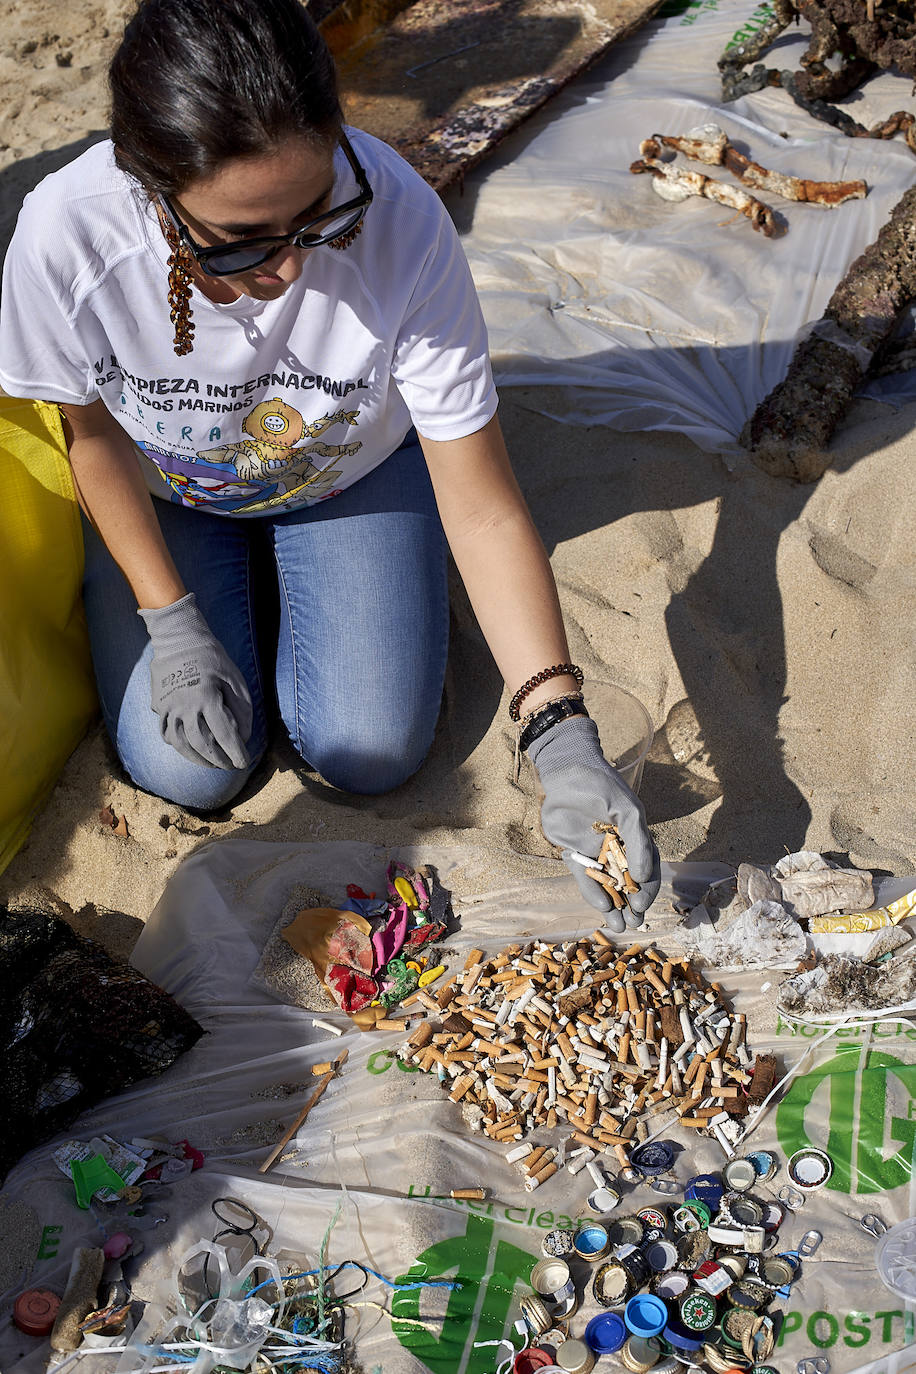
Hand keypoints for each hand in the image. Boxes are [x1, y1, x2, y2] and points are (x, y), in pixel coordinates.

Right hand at [138, 593, 252, 769]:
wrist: (179, 639)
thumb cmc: (213, 658)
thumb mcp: (235, 679)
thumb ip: (241, 710)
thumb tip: (243, 737)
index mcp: (207, 697)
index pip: (224, 735)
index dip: (235, 752)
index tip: (243, 763)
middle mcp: (185, 706)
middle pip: (202, 745)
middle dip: (218, 760)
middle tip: (229, 766)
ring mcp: (168, 707)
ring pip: (181, 744)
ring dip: (197, 759)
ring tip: (211, 764)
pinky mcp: (158, 706)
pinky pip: (166, 733)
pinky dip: (179, 746)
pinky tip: (190, 750)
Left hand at [527, 715, 659, 930]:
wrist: (568, 771)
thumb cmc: (603, 787)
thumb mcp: (629, 812)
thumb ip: (639, 844)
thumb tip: (644, 877)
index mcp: (635, 839)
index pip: (647, 870)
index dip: (647, 889)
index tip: (641, 904)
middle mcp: (616, 848)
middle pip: (627, 883)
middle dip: (631, 905)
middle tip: (633, 922)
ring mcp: (594, 852)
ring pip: (606, 884)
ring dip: (613, 906)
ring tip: (618, 925)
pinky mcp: (573, 852)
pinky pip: (584, 877)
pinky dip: (592, 892)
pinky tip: (602, 907)